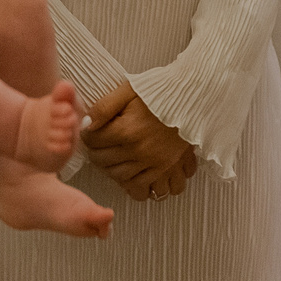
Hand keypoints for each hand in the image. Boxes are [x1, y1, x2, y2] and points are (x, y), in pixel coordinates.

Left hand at [82, 83, 197, 201]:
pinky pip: (155, 190)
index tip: (90, 133)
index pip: (93, 143)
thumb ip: (104, 107)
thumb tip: (86, 125)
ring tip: (118, 161)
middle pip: (106, 164)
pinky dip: (147, 187)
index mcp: (127, 131)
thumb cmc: (161, 91)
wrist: (194, 95)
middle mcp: (140, 152)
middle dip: (98, 156)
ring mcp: (157, 164)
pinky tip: (142, 174)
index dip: (87, 137)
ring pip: (126, 181)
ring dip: (117, 173)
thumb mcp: (127, 90)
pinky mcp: (172, 169)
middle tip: (100, 147)